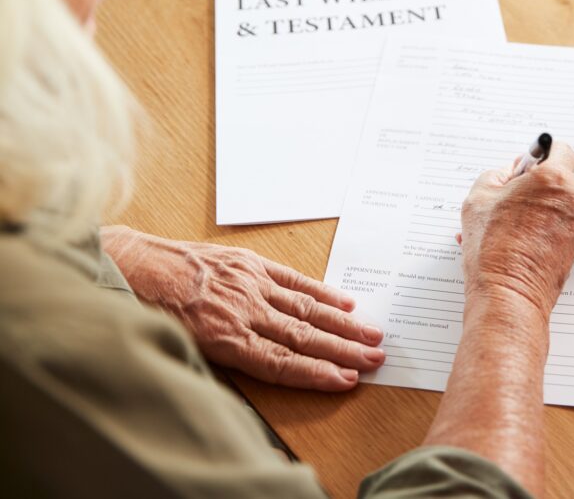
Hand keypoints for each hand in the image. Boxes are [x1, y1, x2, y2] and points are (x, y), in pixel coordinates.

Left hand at [101, 226, 383, 390]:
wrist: (126, 264)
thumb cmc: (146, 310)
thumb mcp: (177, 345)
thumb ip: (222, 358)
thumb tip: (262, 370)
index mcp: (222, 337)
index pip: (282, 362)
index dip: (318, 373)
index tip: (348, 380)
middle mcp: (242, 311)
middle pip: (303, 336)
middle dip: (343, 350)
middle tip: (377, 359)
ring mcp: (249, 284)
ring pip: (305, 309)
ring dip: (342, 324)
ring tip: (372, 335)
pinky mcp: (248, 264)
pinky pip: (292, 280)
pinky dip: (321, 291)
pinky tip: (344, 302)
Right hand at [458, 142, 573, 317]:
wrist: (508, 294)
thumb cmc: (493, 249)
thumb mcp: (479, 197)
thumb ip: (498, 173)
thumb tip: (512, 171)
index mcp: (554, 178)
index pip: (560, 149)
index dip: (541, 153)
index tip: (527, 163)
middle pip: (560, 176)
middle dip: (538, 183)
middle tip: (511, 197)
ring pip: (562, 201)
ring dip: (541, 205)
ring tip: (508, 222)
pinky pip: (564, 222)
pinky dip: (545, 224)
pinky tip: (518, 237)